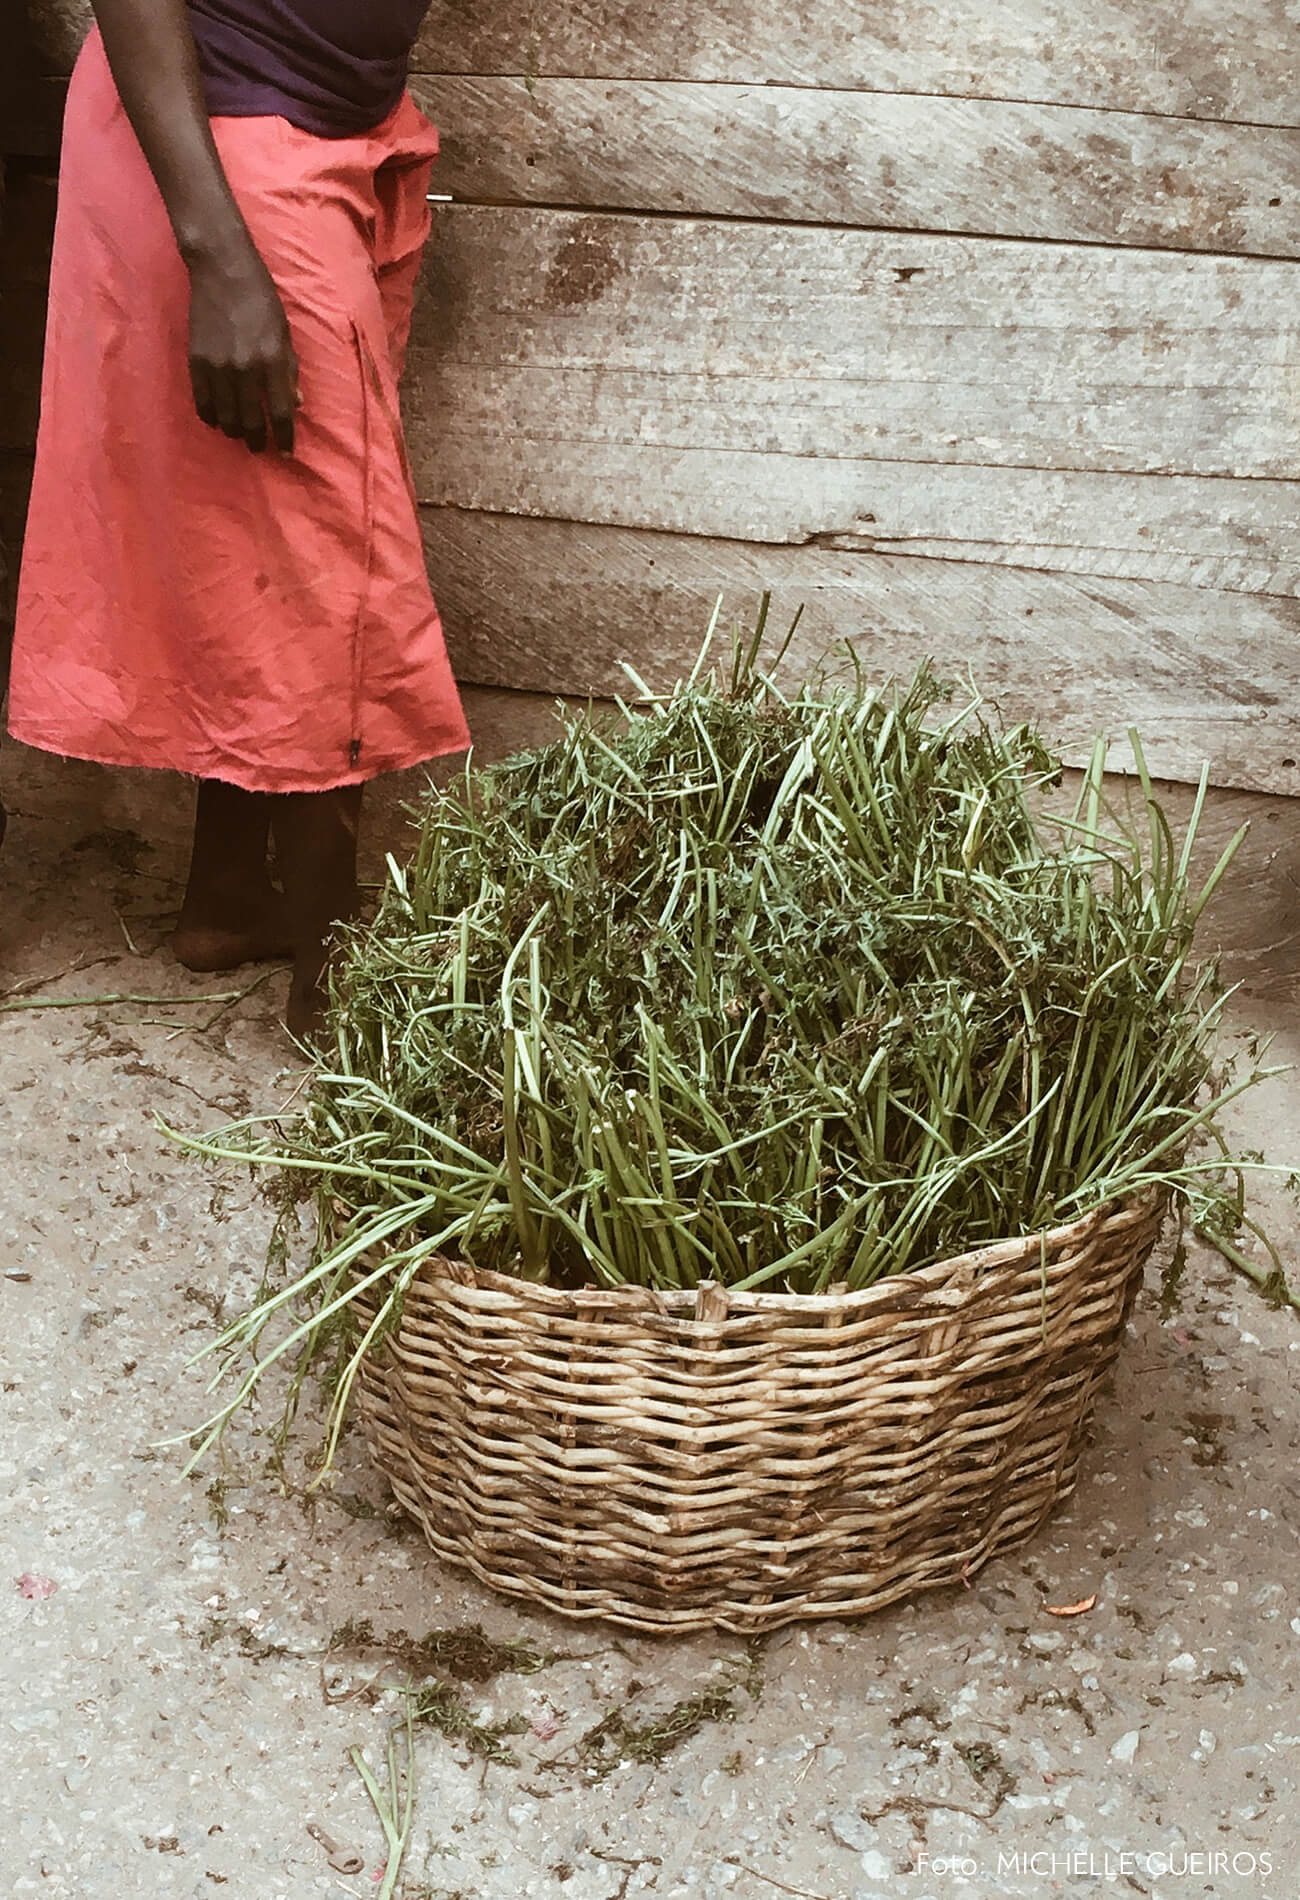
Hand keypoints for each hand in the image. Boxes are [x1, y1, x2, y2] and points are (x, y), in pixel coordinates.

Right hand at [187, 238, 299, 453]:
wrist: (222, 271)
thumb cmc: (261, 300)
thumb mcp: (285, 334)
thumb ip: (289, 370)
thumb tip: (296, 403)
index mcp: (272, 361)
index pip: (280, 413)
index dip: (284, 437)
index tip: (286, 452)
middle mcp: (245, 368)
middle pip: (251, 421)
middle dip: (257, 440)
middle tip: (260, 447)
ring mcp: (218, 366)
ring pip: (226, 416)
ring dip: (234, 431)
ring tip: (239, 434)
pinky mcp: (197, 361)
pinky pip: (202, 402)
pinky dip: (210, 416)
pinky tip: (217, 419)